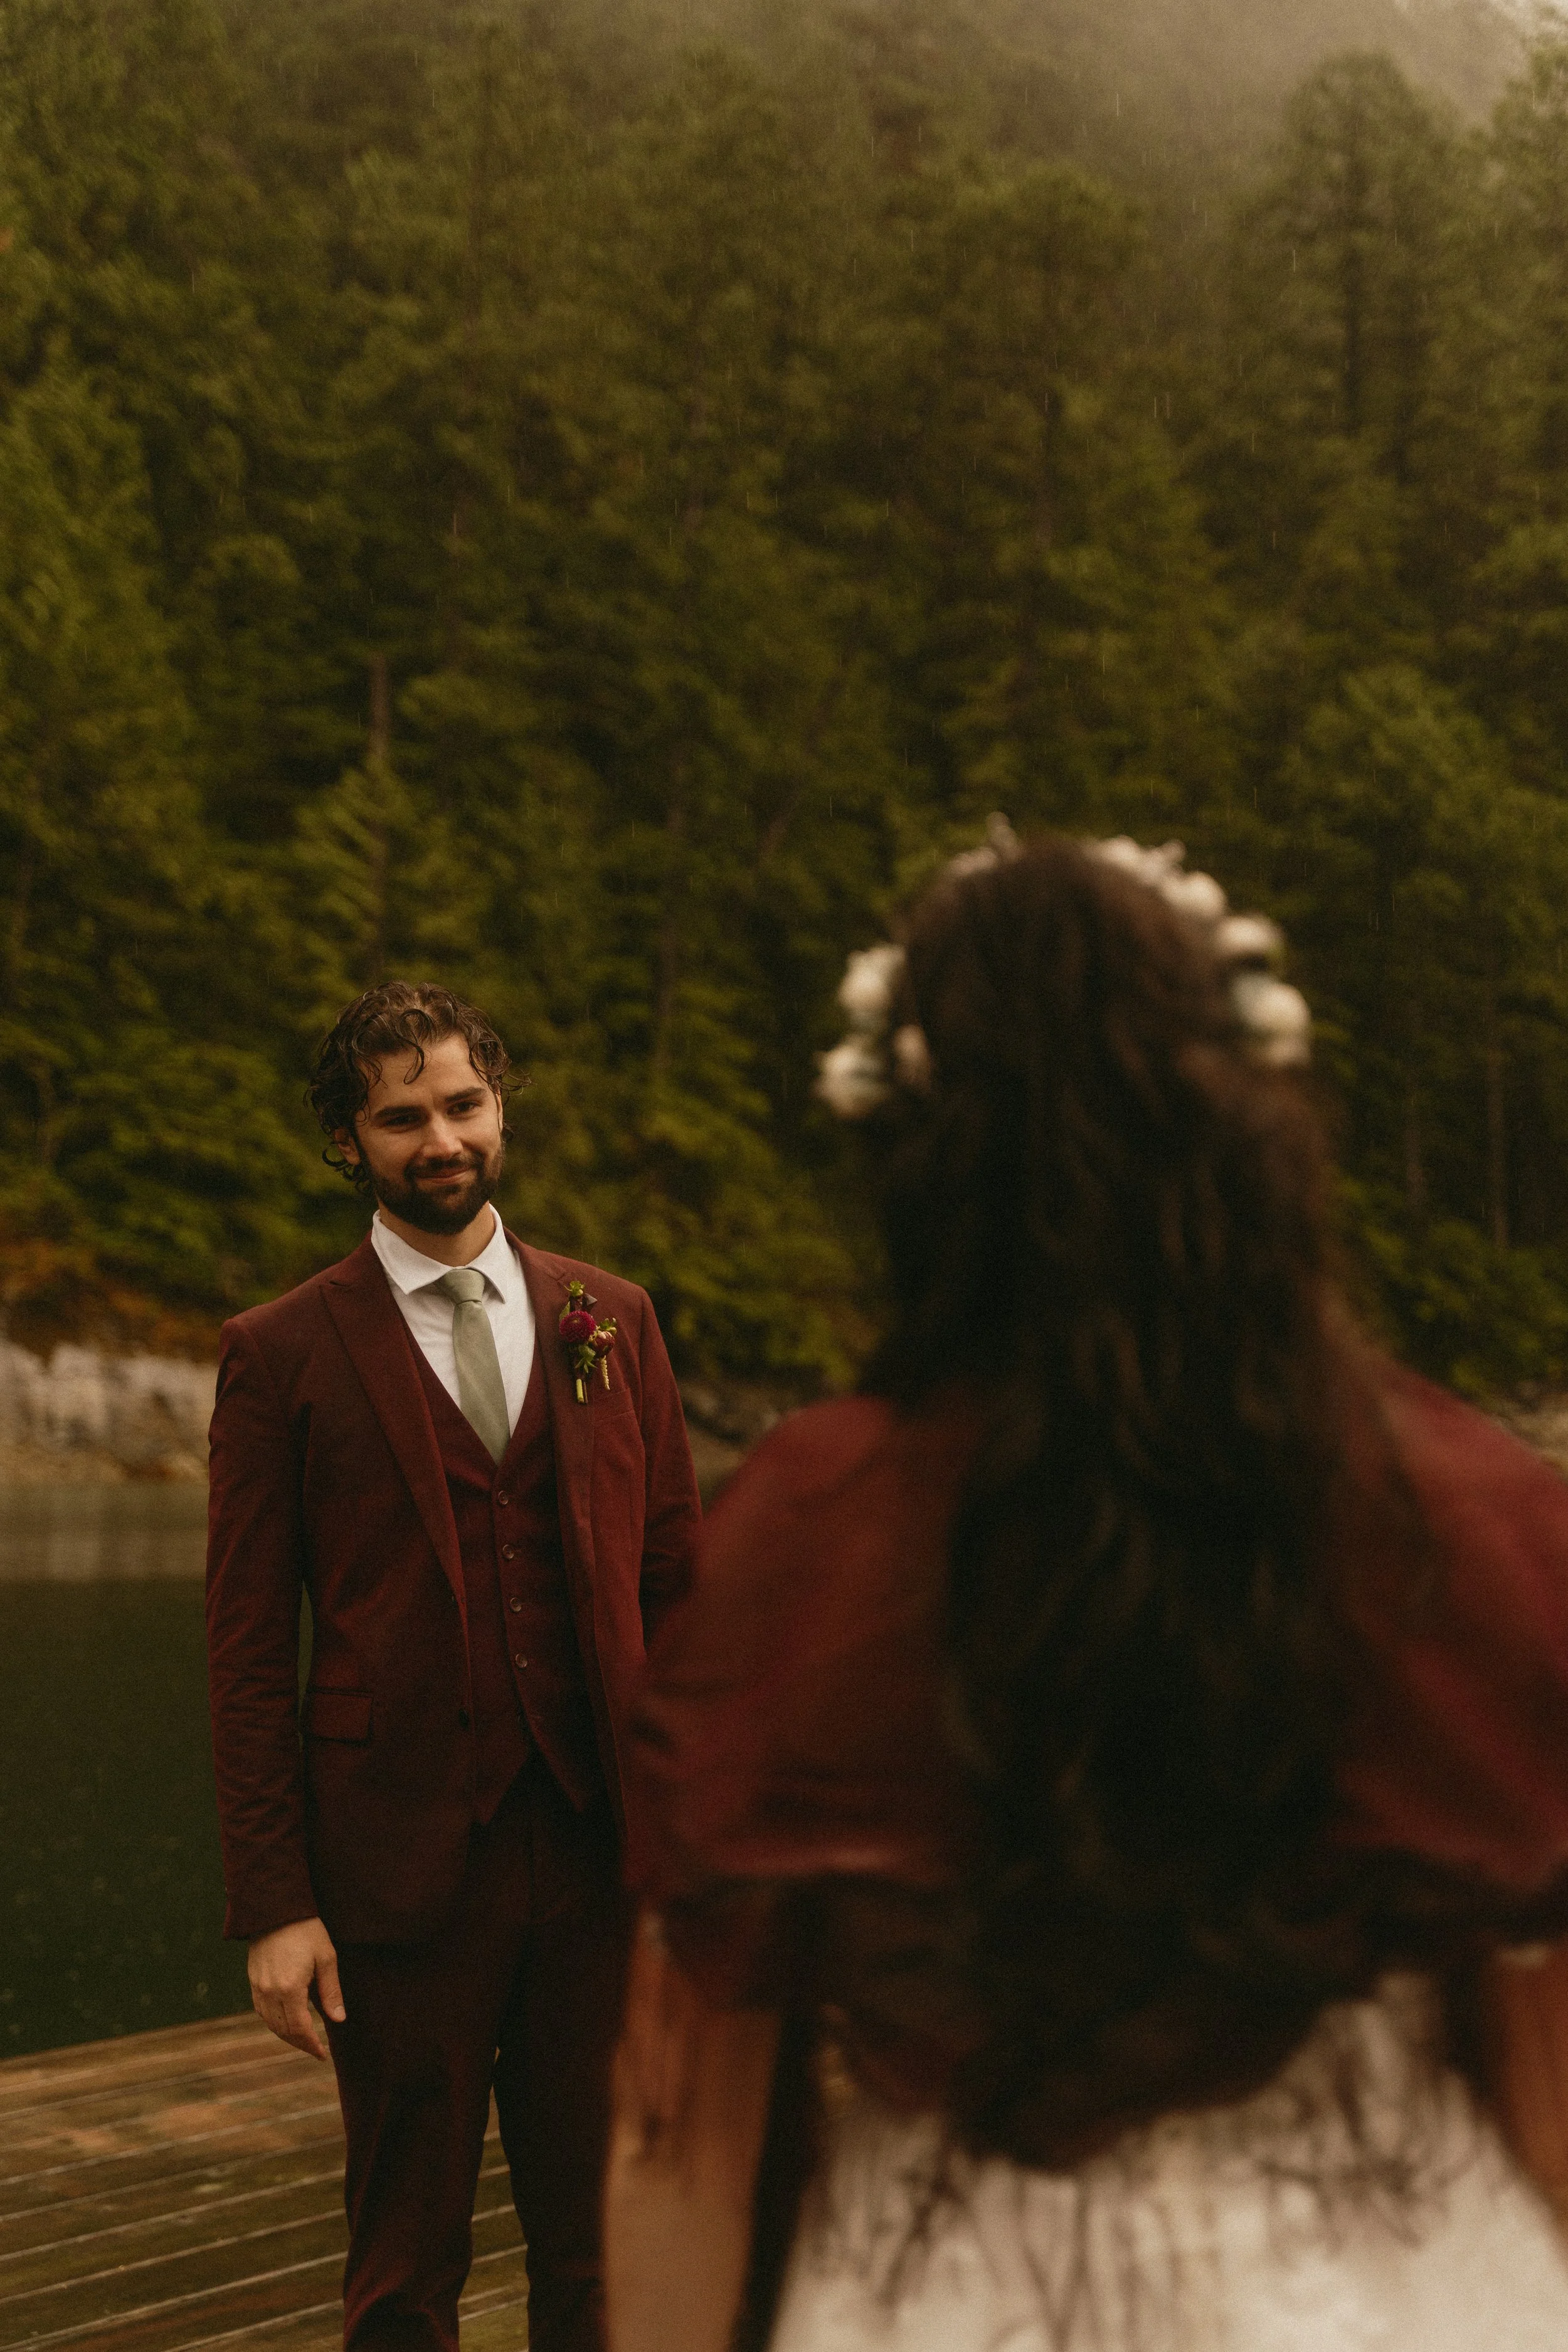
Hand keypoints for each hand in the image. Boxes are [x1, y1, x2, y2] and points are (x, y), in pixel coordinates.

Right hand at [248, 1916, 344, 2060]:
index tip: (323, 2054)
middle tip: (316, 2050)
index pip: (300, 2028)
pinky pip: (262, 2011)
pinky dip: (274, 2022)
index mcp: (290, 1988)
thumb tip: (338, 2020)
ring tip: (304, 2039)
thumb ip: (331, 1992)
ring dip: (287, 2036)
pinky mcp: (252, 1981)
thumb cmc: (307, 1931)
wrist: (276, 1908)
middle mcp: (270, 1992)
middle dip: (300, 2043)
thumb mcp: (326, 1958)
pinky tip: (286, 2022)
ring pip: (270, 2023)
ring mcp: (258, 1987)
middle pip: (283, 2030)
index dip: (311, 2044)